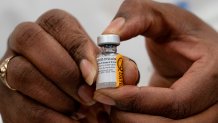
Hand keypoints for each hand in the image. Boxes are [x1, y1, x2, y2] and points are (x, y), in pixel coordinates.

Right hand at [0, 9, 138, 121]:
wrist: (71, 108)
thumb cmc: (88, 83)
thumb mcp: (104, 72)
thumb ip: (117, 69)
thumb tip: (127, 73)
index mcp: (52, 29)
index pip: (59, 23)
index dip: (77, 47)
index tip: (93, 75)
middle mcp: (27, 43)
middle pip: (33, 41)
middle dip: (65, 73)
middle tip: (88, 97)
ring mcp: (11, 68)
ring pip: (23, 73)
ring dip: (57, 97)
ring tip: (80, 111)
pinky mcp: (7, 97)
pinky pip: (22, 106)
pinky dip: (50, 118)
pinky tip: (71, 122)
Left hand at [94, 0, 217, 119]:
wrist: (191, 48)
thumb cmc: (180, 32)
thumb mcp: (161, 16)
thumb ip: (135, 17)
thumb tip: (108, 36)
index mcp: (213, 74)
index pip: (176, 102)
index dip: (137, 101)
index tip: (106, 92)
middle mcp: (214, 101)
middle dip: (131, 117)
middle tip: (105, 100)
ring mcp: (203, 113)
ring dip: (131, 122)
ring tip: (109, 105)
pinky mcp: (187, 118)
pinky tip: (119, 111)